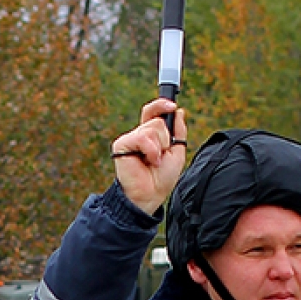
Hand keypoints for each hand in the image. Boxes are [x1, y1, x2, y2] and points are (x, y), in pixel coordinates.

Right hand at [111, 99, 187, 215]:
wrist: (150, 195)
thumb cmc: (161, 178)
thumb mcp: (177, 151)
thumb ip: (178, 131)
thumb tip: (178, 111)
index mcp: (150, 135)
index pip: (153, 112)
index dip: (161, 105)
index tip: (172, 105)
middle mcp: (139, 135)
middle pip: (157, 120)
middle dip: (165, 138)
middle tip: (161, 155)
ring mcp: (130, 139)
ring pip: (152, 128)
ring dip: (159, 147)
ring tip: (154, 161)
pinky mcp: (122, 145)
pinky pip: (142, 137)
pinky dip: (150, 150)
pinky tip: (148, 161)